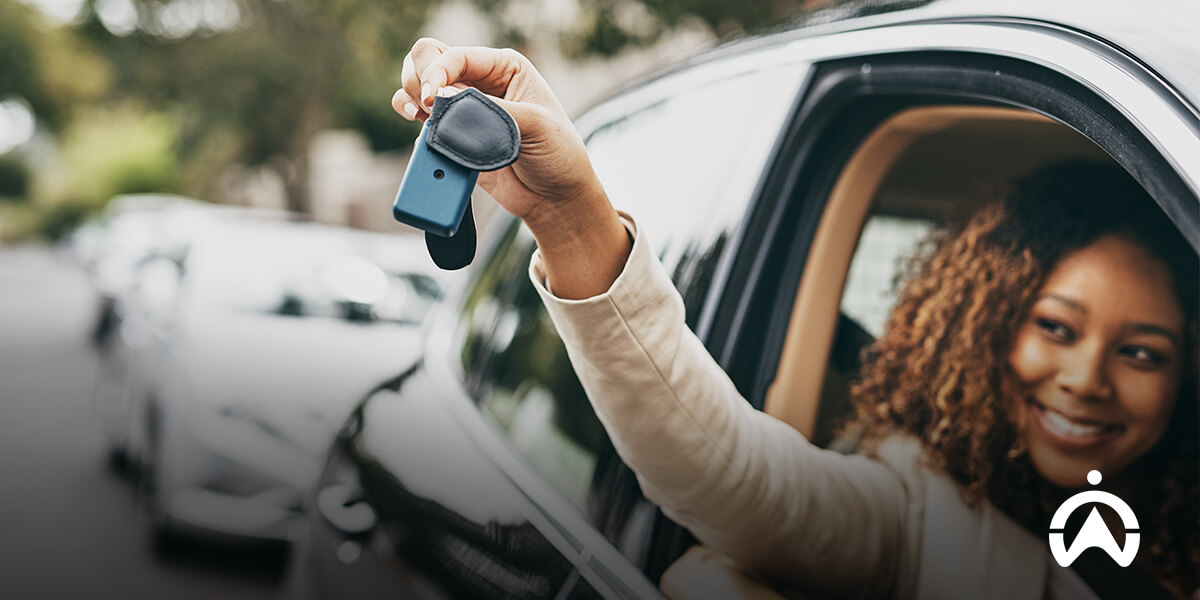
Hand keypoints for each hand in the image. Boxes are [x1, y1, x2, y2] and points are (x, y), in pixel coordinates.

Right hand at [393, 38, 631, 299]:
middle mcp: (480, 81)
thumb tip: (444, 100)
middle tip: (424, 104)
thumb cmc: (557, 154)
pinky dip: (411, 118)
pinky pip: (420, 118)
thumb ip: (490, 110)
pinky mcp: (453, 134)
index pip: (457, 55)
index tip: (432, 98)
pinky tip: (417, 127)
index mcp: (504, 67)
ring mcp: (463, 107)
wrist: (554, 198)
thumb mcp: (534, 125)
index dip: (437, 72)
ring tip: (415, 114)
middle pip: (428, 58)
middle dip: (418, 77)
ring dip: (408, 95)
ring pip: (417, 84)